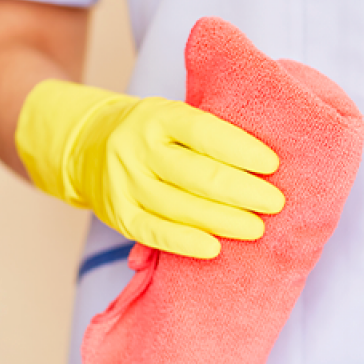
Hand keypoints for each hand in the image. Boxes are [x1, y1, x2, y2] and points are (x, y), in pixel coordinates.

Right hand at [16, 80, 284, 257]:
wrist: (87, 145)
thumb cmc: (152, 133)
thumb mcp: (175, 116)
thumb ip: (210, 131)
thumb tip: (267, 161)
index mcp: (159, 116)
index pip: (205, 132)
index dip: (242, 150)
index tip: (273, 165)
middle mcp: (138, 147)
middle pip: (198, 174)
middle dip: (243, 192)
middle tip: (276, 203)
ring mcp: (125, 182)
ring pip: (181, 207)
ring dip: (224, 220)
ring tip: (257, 228)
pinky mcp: (119, 214)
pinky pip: (155, 233)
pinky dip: (186, 243)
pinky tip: (215, 248)